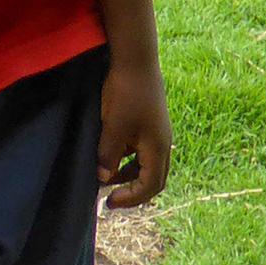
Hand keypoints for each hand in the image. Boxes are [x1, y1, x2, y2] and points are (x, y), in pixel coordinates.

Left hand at [97, 58, 172, 208]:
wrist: (136, 61)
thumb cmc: (126, 93)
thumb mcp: (113, 126)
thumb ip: (108, 154)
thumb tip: (103, 179)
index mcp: (158, 147)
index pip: (151, 185)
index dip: (132, 198)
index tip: (110, 203)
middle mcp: (162, 143)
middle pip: (153, 178)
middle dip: (133, 191)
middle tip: (110, 200)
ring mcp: (156, 133)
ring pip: (146, 164)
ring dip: (128, 175)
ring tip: (105, 179)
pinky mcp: (148, 123)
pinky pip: (140, 150)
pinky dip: (126, 159)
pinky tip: (108, 156)